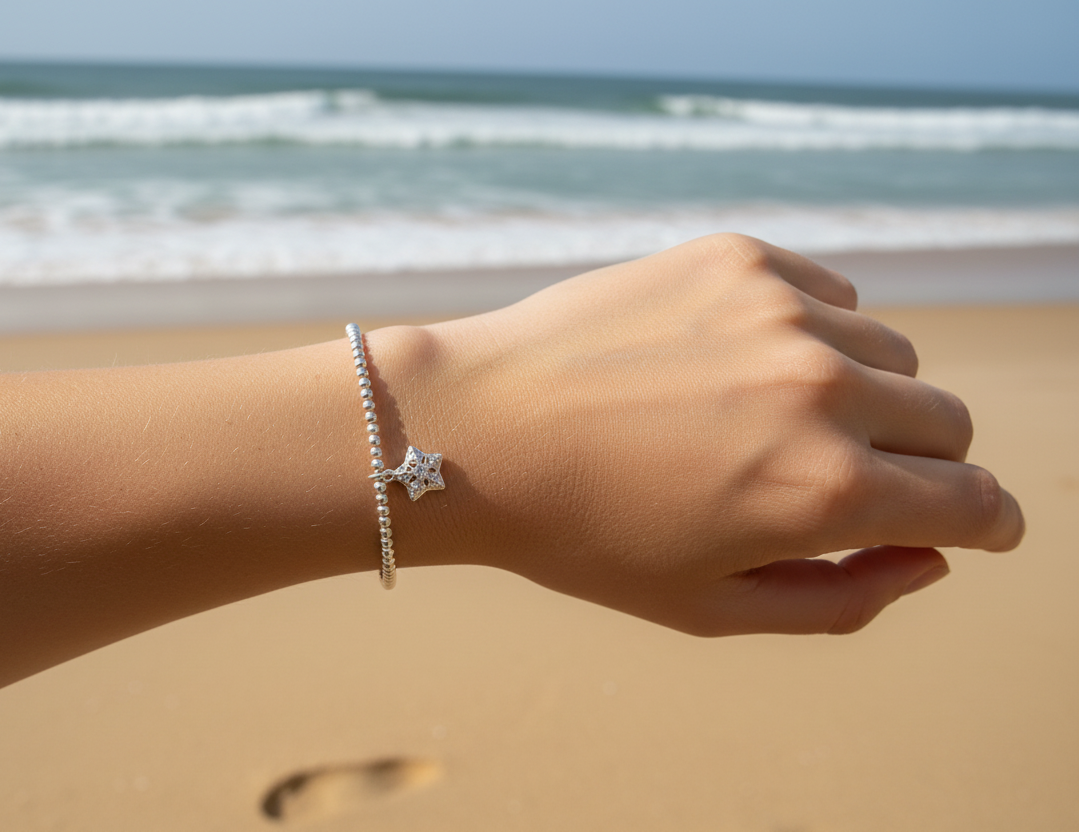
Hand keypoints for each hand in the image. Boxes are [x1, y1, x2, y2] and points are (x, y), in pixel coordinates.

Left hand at [396, 234, 1024, 634]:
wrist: (475, 428)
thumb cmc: (585, 534)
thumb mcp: (711, 608)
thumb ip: (844, 597)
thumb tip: (929, 556)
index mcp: (824, 492)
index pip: (975, 502)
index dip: (987, 520)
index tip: (980, 522)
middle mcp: (820, 391)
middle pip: (945, 423)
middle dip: (917, 464)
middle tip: (839, 478)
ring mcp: (781, 312)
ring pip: (891, 356)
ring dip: (859, 394)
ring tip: (762, 420)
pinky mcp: (739, 257)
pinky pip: (831, 297)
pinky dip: (809, 334)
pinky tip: (731, 363)